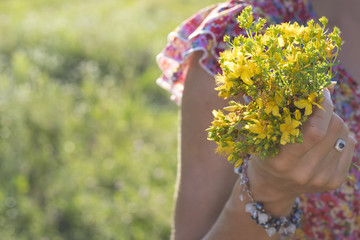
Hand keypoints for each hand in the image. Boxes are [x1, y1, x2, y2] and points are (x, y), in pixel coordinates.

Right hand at [246, 88, 356, 214]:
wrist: (273, 186)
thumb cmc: (267, 152)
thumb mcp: (268, 134)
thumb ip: (291, 113)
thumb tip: (326, 86)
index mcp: (283, 162)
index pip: (315, 132)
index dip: (322, 108)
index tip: (319, 93)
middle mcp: (304, 173)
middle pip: (334, 129)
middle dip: (328, 111)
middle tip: (317, 108)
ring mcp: (322, 178)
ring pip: (345, 135)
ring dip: (334, 122)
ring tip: (319, 124)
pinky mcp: (335, 181)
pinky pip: (349, 145)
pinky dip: (340, 135)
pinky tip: (326, 138)